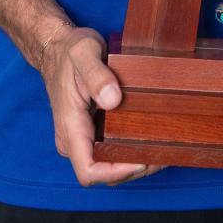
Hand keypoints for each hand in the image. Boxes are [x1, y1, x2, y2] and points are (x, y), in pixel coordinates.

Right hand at [39, 23, 160, 186]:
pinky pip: (111, 152)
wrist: (58, 48)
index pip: (89, 171)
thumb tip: (113, 100)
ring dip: (137, 162)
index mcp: (69, 128)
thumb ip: (97, 76)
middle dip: (135, 168)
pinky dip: (132, 150)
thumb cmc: (69, 51)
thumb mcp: (84, 54)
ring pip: (110, 166)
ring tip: (164, 147)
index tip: (142, 158)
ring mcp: (82, 138)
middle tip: (164, 152)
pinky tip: (151, 138)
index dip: (117, 172)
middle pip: (104, 174)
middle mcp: (73, 140)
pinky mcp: (91, 132)